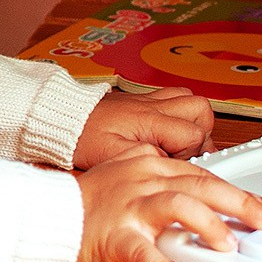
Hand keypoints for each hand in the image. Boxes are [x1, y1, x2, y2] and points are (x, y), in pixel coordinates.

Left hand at [72, 86, 214, 167]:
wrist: (61, 116)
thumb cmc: (80, 136)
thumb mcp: (107, 155)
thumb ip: (141, 157)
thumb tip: (166, 162)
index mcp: (148, 120)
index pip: (193, 134)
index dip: (190, 153)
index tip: (173, 164)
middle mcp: (153, 105)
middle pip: (201, 110)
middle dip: (201, 133)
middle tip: (184, 153)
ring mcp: (150, 100)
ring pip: (191, 100)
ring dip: (192, 121)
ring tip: (177, 143)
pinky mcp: (143, 99)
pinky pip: (175, 97)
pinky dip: (179, 113)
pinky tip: (165, 131)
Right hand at [74, 149, 261, 261]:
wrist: (48, 213)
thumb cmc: (88, 201)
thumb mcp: (126, 173)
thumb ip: (159, 176)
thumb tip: (196, 187)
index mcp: (148, 165)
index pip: (202, 174)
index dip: (235, 191)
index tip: (260, 207)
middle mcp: (142, 181)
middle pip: (200, 185)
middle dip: (239, 203)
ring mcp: (128, 207)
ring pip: (177, 206)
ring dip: (208, 225)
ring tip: (227, 246)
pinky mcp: (114, 236)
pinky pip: (141, 252)